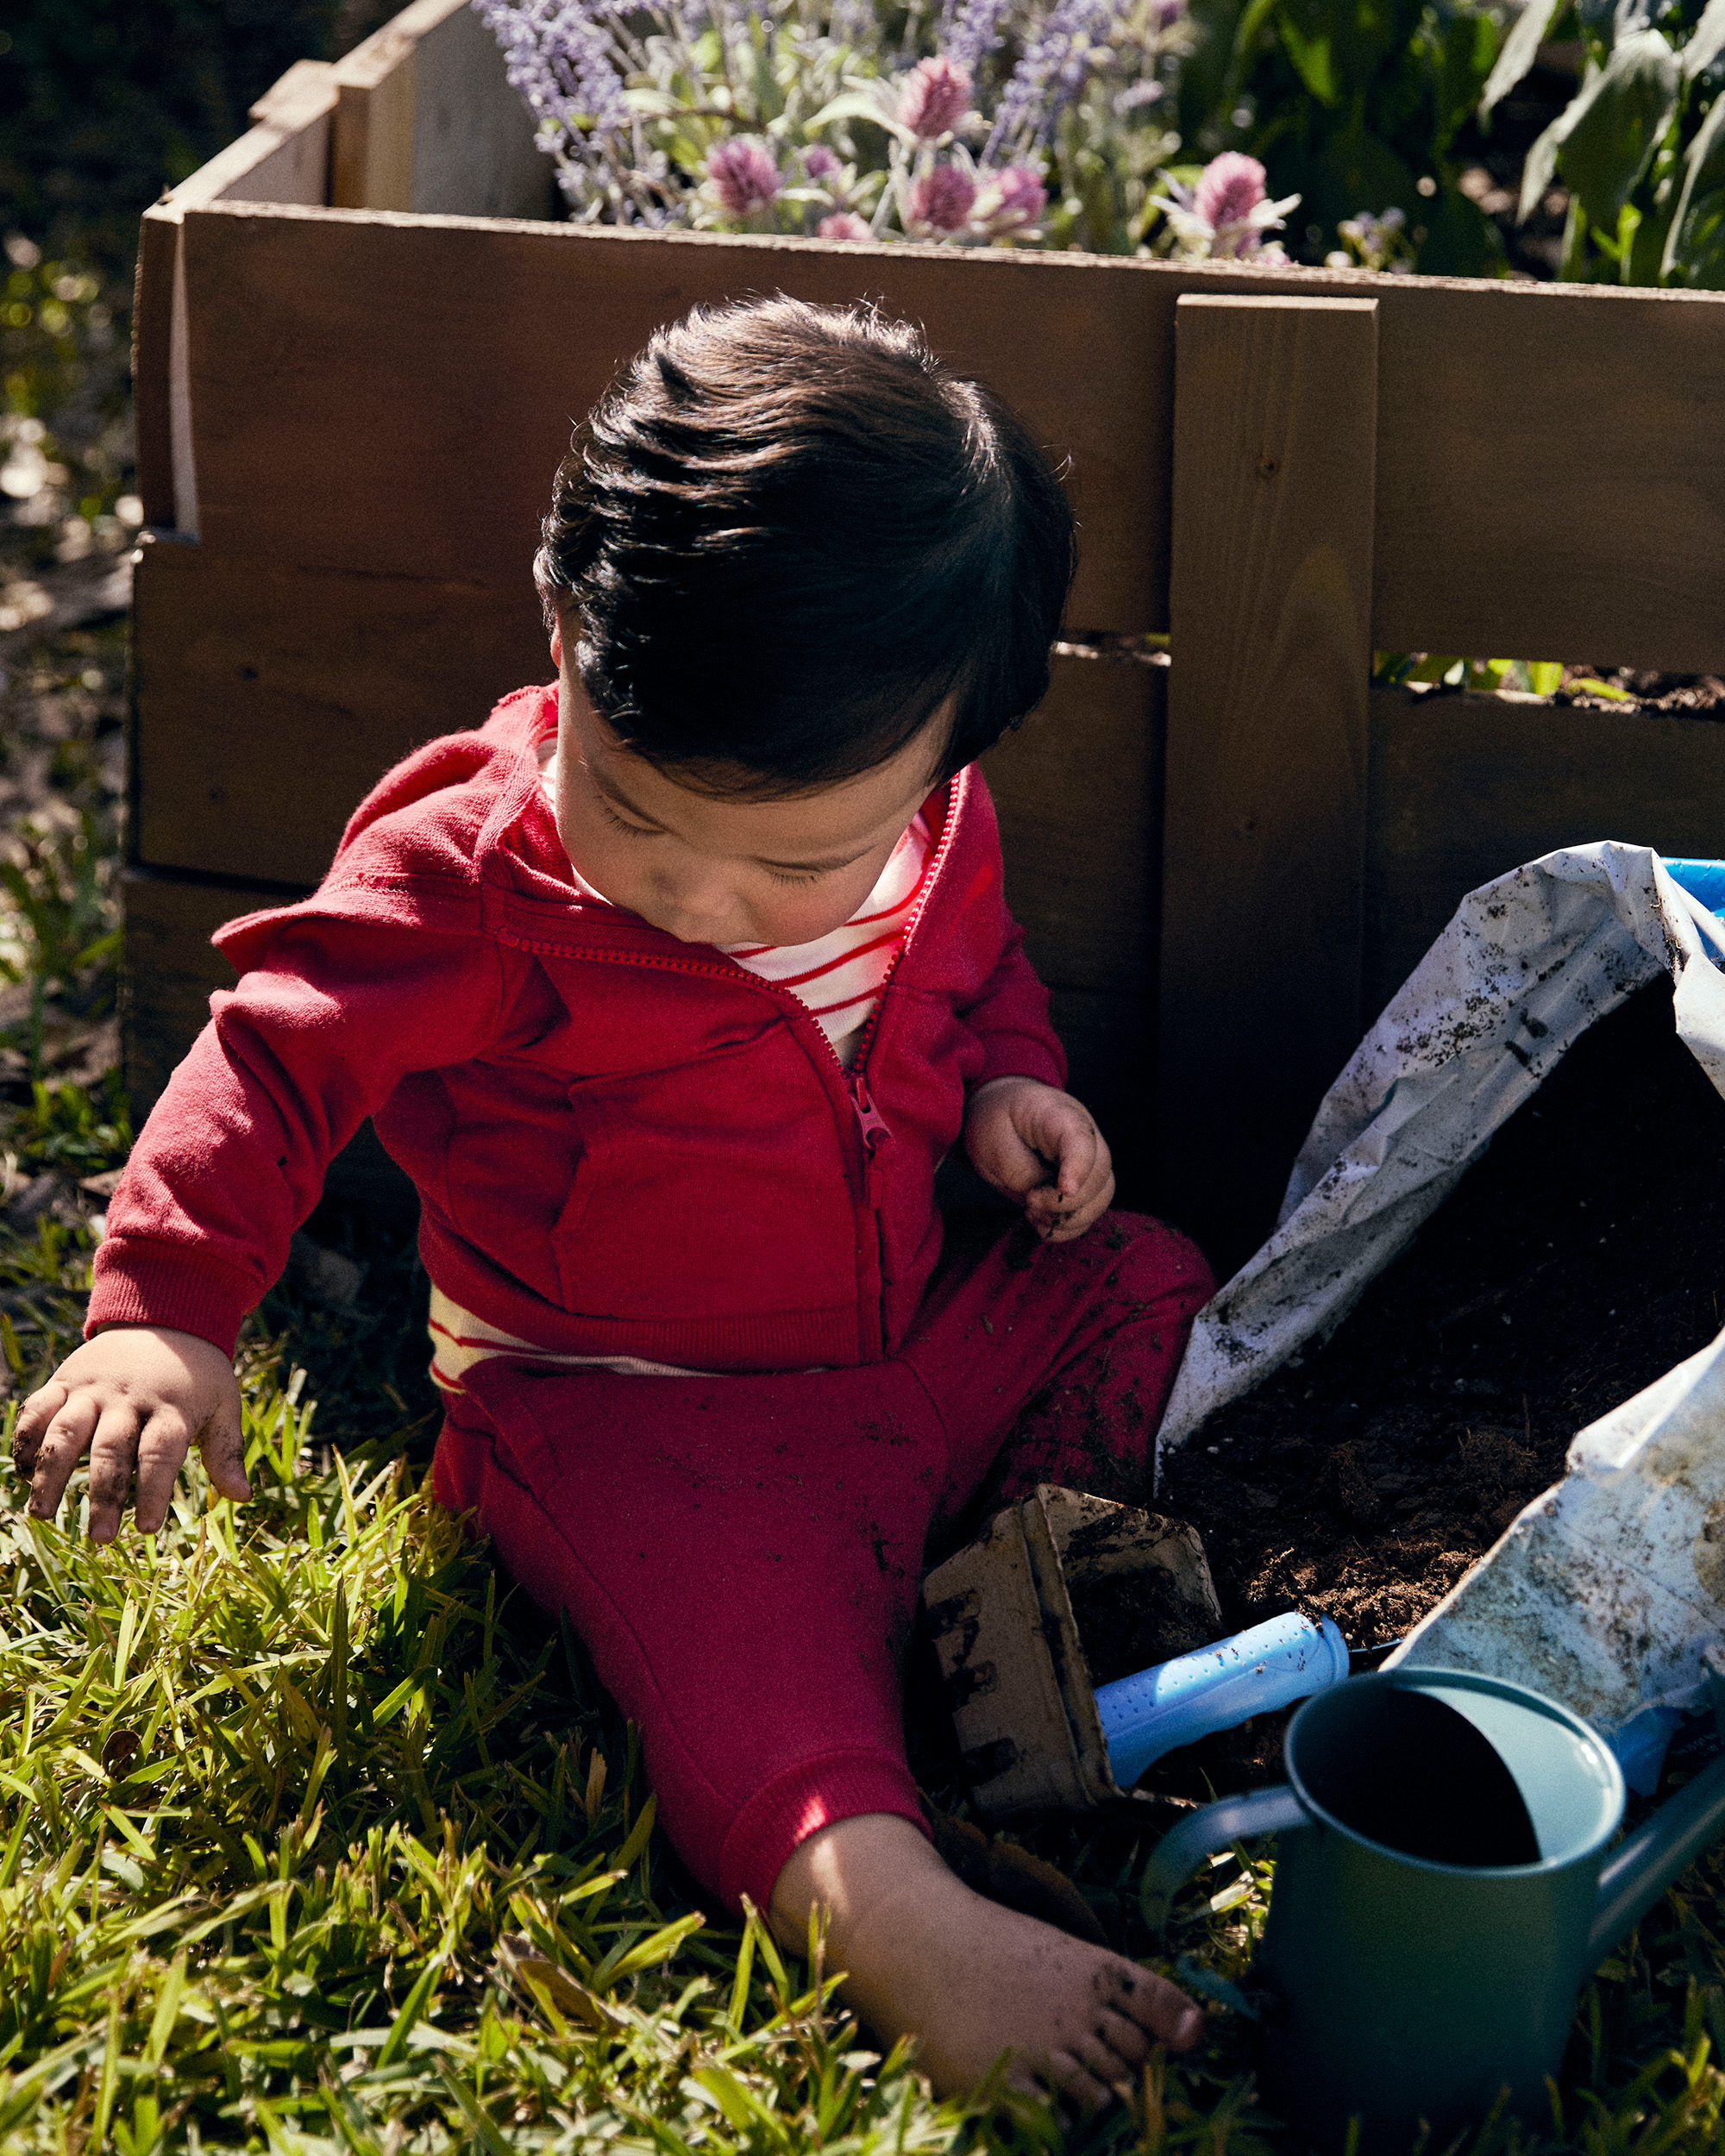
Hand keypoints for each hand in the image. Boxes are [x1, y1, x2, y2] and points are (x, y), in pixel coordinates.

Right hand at [12, 1327, 247, 1542]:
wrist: (165, 1317)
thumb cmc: (197, 1376)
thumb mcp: (223, 1404)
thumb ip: (226, 1451)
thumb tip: (242, 1497)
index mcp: (172, 1407)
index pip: (160, 1454)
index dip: (152, 1491)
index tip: (146, 1528)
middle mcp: (129, 1398)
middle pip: (111, 1449)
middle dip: (104, 1495)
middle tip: (101, 1538)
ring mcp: (93, 1388)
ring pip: (65, 1432)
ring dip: (51, 1474)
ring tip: (42, 1515)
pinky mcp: (66, 1380)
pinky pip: (38, 1409)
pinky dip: (26, 1439)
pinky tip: (23, 1474)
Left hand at [964, 1076, 1114, 1242]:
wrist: (999, 1114)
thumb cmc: (996, 1121)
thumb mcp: (996, 1144)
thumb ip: (1023, 1172)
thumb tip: (1045, 1198)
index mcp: (1059, 1116)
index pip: (1082, 1140)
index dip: (1079, 1167)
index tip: (1065, 1190)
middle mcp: (1084, 1138)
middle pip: (1099, 1176)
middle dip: (1066, 1202)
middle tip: (1029, 1201)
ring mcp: (1088, 1161)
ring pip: (1101, 1198)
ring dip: (1068, 1218)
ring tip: (1032, 1211)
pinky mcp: (1082, 1184)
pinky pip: (1088, 1213)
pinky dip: (1065, 1226)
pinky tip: (1039, 1219)